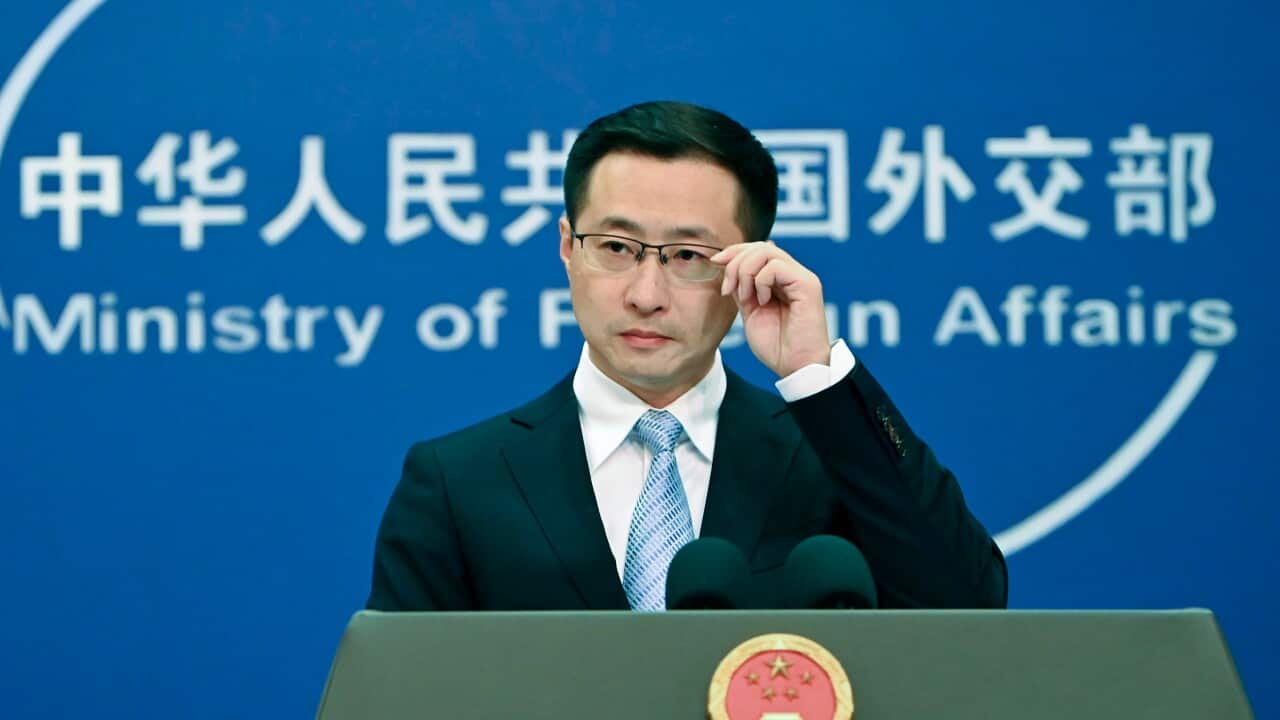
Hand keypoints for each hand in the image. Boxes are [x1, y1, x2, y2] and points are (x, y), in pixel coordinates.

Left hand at [711, 241, 830, 376]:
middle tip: (728, 289)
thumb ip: (743, 289)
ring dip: (746, 272)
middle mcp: (793, 275)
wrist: (795, 367)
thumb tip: (728, 265)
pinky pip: (776, 266)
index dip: (734, 251)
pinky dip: (761, 281)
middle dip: (735, 262)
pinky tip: (763, 301)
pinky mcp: (808, 285)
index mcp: (781, 280)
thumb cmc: (777, 346)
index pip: (757, 249)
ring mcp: (802, 278)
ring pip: (767, 251)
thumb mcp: (750, 312)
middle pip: (760, 246)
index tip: (715, 262)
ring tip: (746, 298)